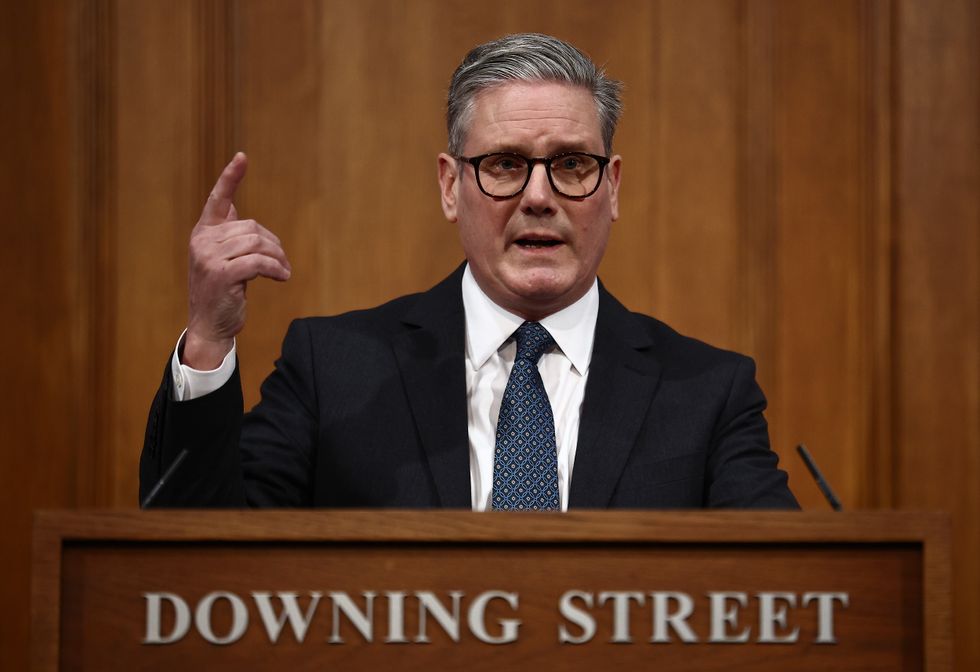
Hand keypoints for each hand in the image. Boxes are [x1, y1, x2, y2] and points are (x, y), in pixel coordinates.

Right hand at [184, 153, 290, 368]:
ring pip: (257, 243)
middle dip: (273, 244)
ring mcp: (208, 257)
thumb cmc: (221, 292)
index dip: (230, 177)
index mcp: (203, 232)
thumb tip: (232, 204)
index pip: (217, 199)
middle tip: (282, 263)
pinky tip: (282, 277)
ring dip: (277, 258)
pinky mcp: (220, 274)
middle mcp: (202, 240)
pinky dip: (275, 269)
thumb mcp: (221, 259)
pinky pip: (258, 262)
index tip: (242, 157)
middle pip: (251, 227)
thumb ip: (226, 233)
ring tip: (283, 271)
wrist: (209, 326)